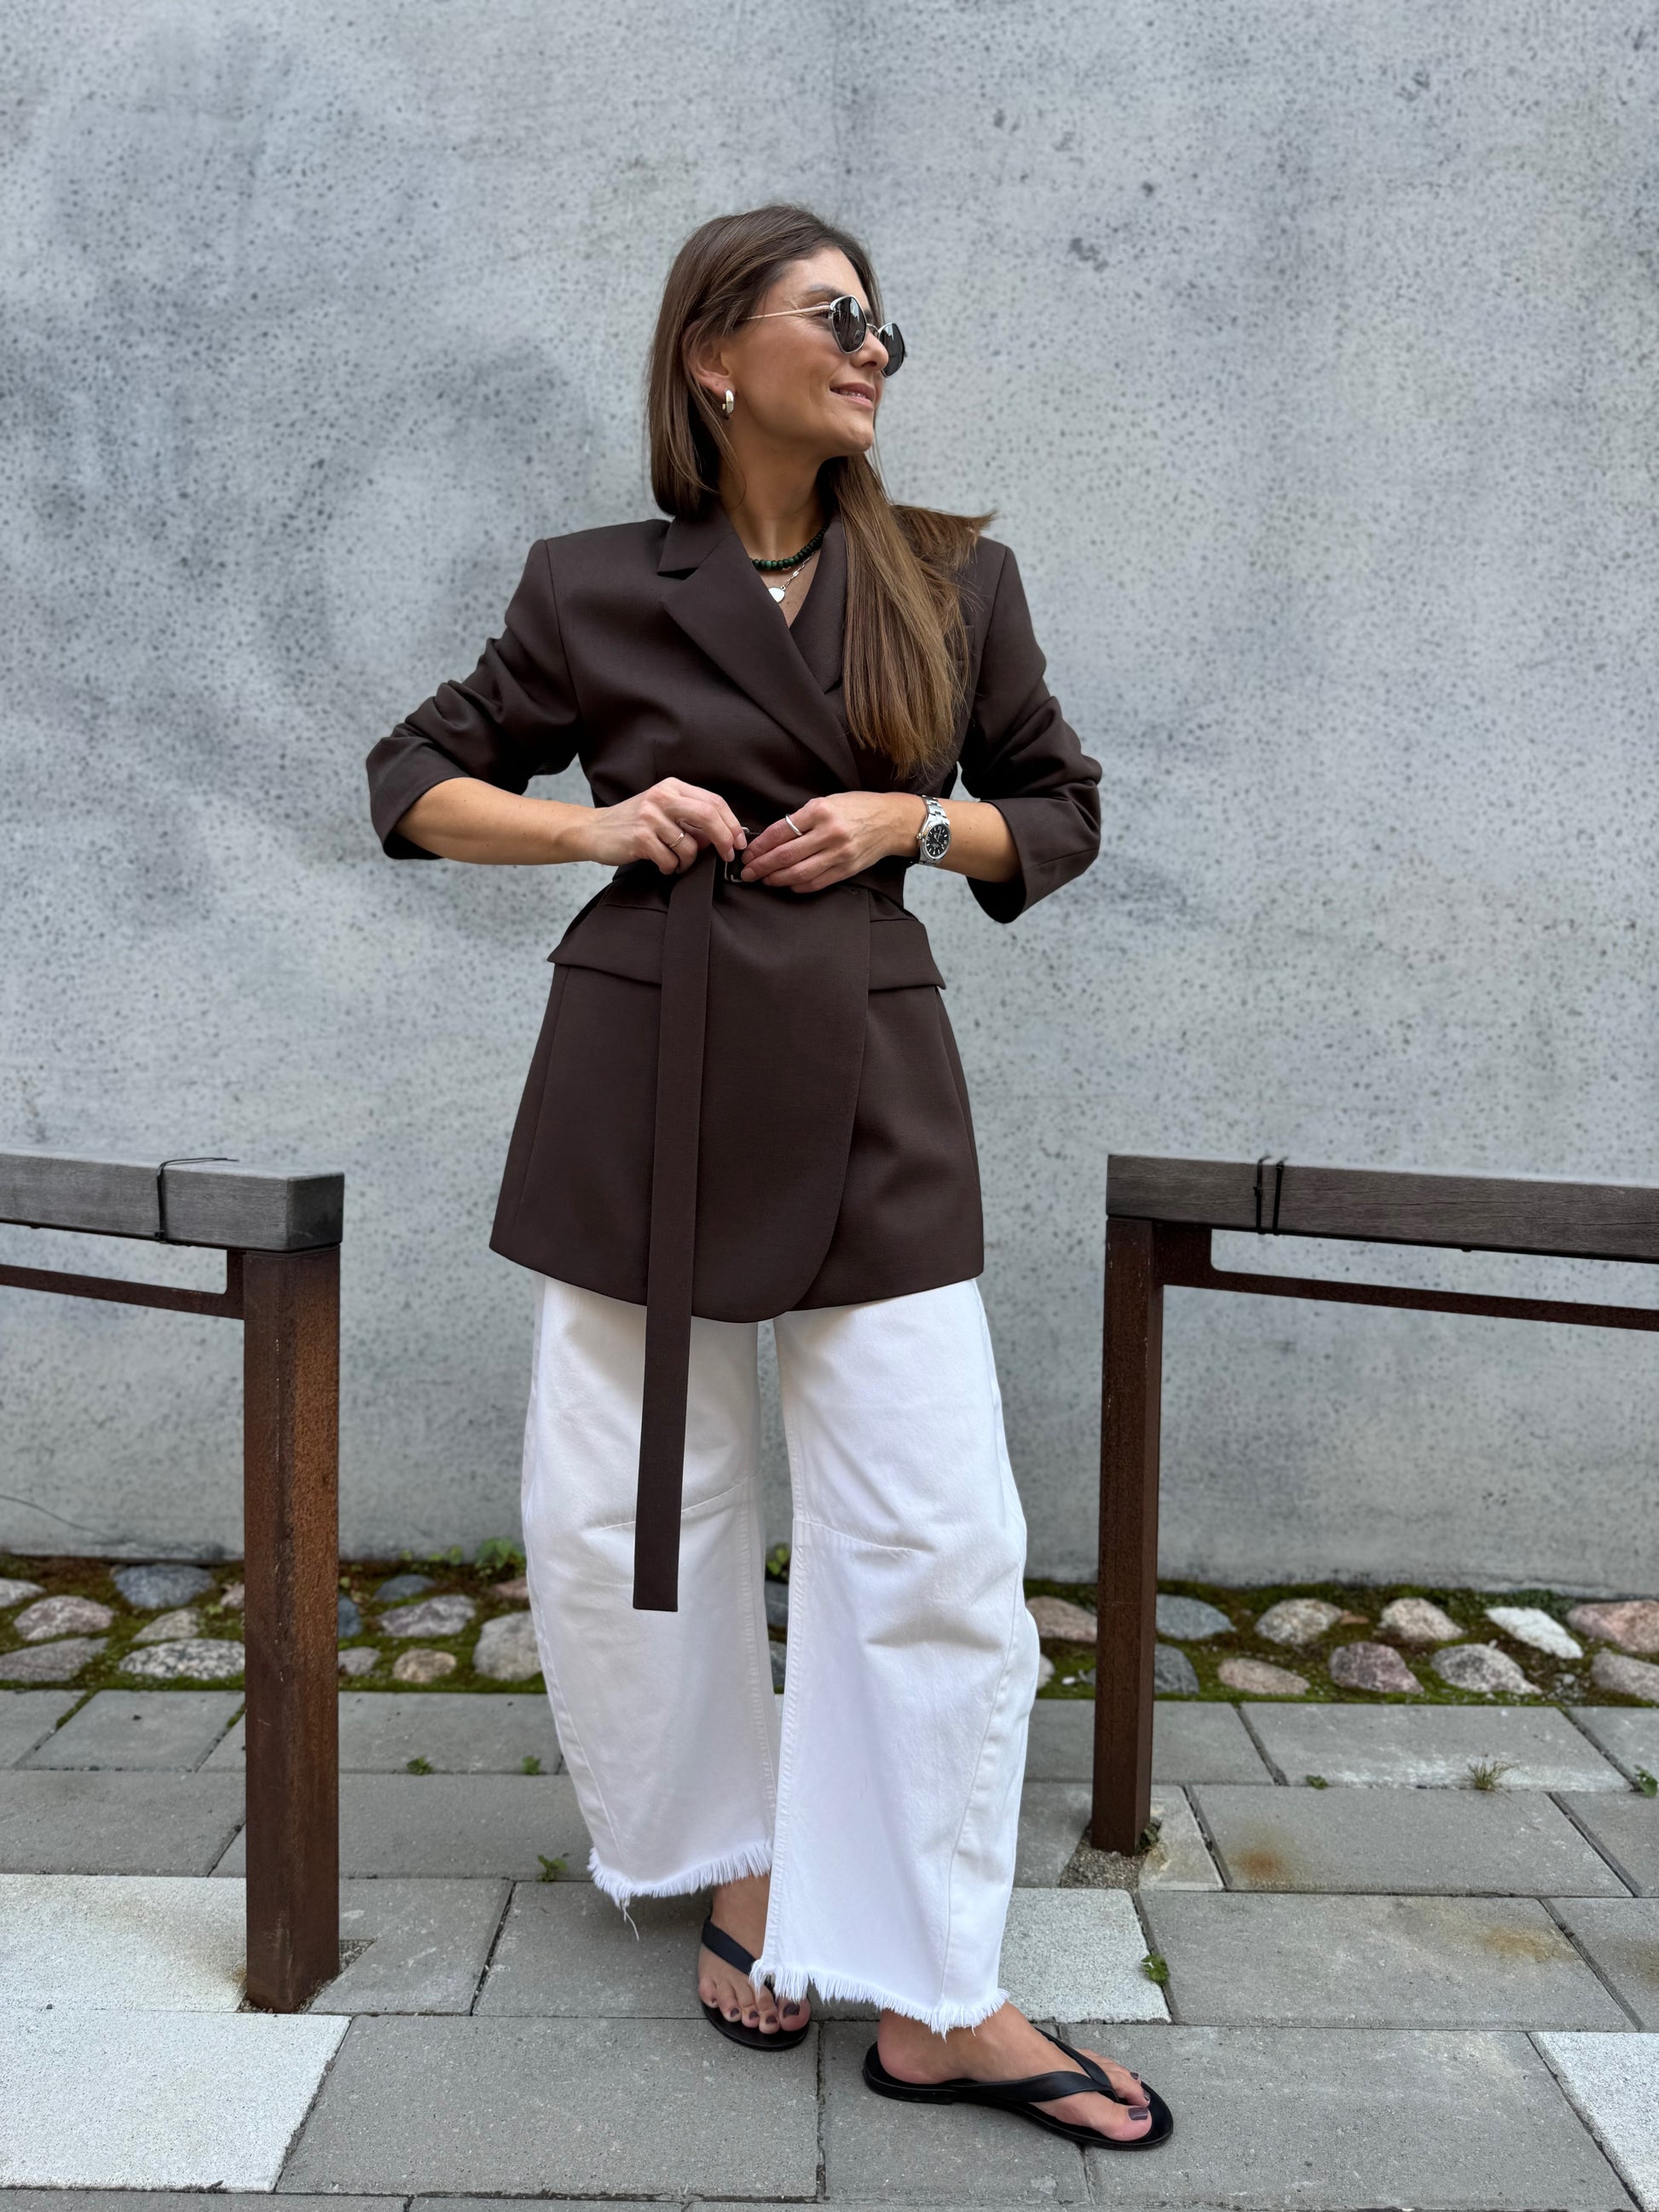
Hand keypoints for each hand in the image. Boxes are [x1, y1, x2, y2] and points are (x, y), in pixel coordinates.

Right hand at [579, 778, 746, 875]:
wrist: (593, 830)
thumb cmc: (632, 822)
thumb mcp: (662, 810)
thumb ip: (690, 818)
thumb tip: (723, 836)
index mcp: (672, 787)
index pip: (713, 802)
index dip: (731, 823)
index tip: (739, 841)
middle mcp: (662, 797)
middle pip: (708, 816)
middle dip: (724, 839)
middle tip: (727, 855)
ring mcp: (650, 817)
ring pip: (690, 845)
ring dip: (688, 862)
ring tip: (676, 862)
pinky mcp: (640, 837)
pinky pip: (670, 860)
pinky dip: (670, 868)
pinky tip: (662, 865)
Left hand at [739, 792, 922, 893]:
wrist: (891, 821)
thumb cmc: (857, 808)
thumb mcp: (827, 802)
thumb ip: (802, 819)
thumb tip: (773, 838)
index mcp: (821, 811)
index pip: (781, 832)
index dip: (760, 846)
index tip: (748, 853)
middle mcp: (829, 833)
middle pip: (786, 855)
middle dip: (762, 866)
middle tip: (747, 872)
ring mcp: (839, 854)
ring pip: (799, 873)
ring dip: (777, 879)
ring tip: (765, 879)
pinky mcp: (847, 869)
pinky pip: (817, 882)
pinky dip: (799, 886)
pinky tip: (788, 885)